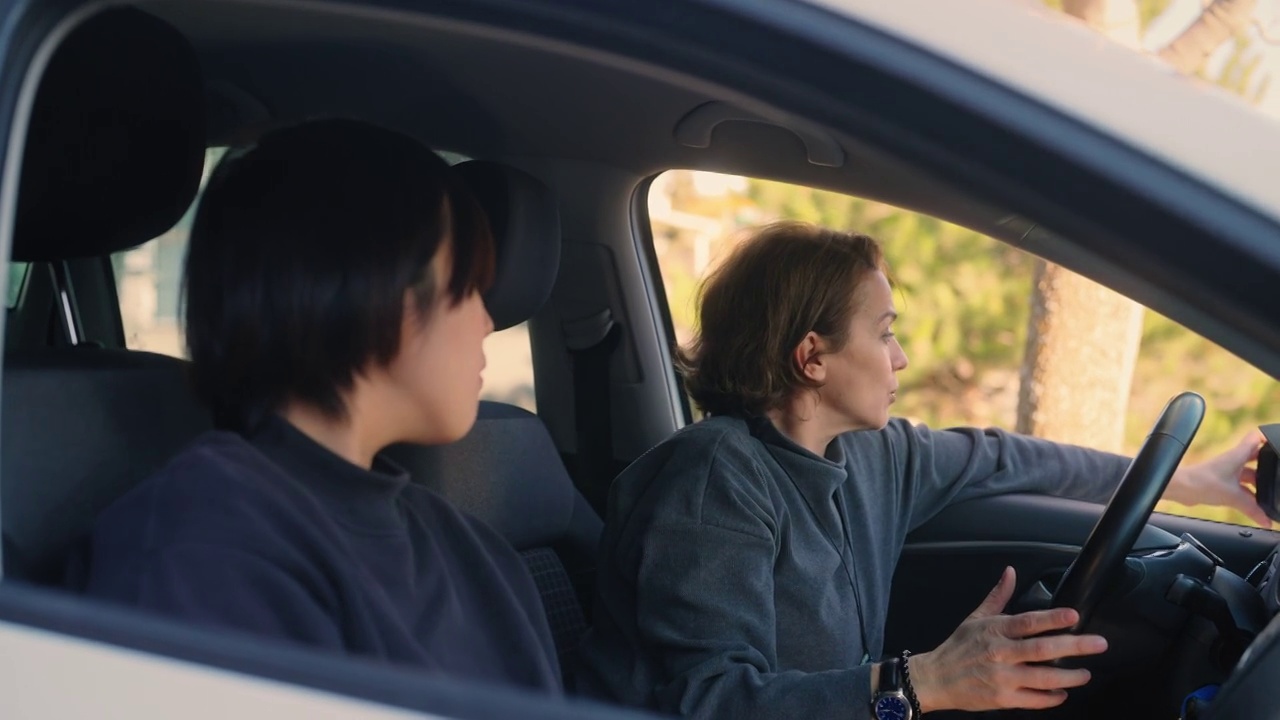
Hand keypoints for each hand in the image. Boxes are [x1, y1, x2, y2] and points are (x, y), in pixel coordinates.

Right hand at [907, 567, 1107, 712]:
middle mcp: (1000, 653)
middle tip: (1098, 644)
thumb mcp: (975, 618)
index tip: (1073, 615)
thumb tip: (1010, 572)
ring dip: (1069, 676)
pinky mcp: (1002, 699)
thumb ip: (998, 596)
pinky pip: (1034, 699)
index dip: (1052, 618)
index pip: (1028, 622)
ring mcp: (1002, 678)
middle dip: (1074, 646)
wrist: (936, 679)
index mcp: (994, 630)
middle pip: (1042, 649)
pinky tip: (1062, 693)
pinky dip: (1052, 697)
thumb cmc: (958, 648)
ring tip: (1085, 674)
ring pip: (1043, 677)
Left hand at [1165, 431, 1273, 527]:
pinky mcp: (1222, 482)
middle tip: (1279, 478)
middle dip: (1269, 468)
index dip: (1269, 439)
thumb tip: (1266, 520)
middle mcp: (1233, 461)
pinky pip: (1240, 487)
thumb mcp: (1233, 496)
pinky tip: (1256, 509)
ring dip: (1259, 486)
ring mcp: (1227, 471)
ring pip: (1249, 476)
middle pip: (1257, 460)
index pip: (1256, 438)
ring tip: (1271, 498)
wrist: (1181, 489)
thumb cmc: (1202, 483)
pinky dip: (1249, 496)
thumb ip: (1252, 509)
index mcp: (1237, 456)